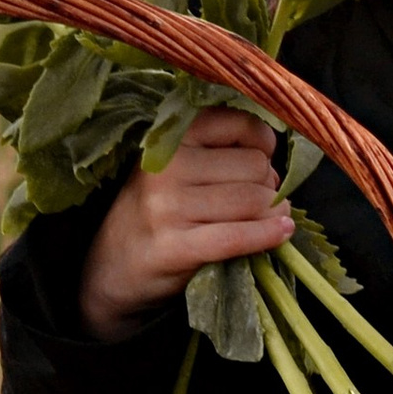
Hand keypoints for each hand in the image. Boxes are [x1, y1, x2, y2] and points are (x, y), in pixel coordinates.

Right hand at [79, 107, 290, 340]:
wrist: (110, 269)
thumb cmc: (154, 213)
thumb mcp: (173, 168)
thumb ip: (216, 152)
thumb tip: (277, 160)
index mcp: (169, 137)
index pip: (241, 124)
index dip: (262, 144)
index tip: (261, 160)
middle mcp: (167, 167)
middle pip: (255, 167)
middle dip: (268, 185)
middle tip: (257, 200)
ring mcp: (169, 207)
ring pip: (255, 201)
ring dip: (273, 213)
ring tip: (268, 220)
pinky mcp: (176, 247)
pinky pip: (239, 236)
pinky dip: (268, 236)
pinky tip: (282, 234)